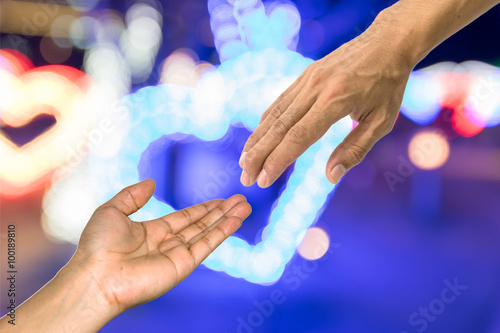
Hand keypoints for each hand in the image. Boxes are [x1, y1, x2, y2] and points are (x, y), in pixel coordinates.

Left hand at [1, 179, 250, 332]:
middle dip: (221, 212)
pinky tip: (236, 220)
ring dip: (227, 219)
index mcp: (151, 232)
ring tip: (245, 206)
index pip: (184, 218)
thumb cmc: (97, 246)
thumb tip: (152, 182)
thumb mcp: (112, 210)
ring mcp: (176, 255)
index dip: (203, 208)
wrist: (96, 275)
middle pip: (201, 224)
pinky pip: (206, 245)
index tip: (220, 200)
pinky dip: (223, 232)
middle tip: (241, 200)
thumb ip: (133, 195)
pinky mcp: (183, 266)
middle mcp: (167, 244)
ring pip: (208, 233)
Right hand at [239, 19, 413, 186]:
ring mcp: (307, 79)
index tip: (263, 181)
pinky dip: (265, 122)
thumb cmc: (389, 85)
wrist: (387, 41)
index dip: (278, 161)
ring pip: (274, 114)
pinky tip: (258, 137)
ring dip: (257, 140)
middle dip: (259, 155)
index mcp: (335, 100)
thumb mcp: (382, 121)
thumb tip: (330, 177)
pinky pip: (280, 102)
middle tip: (245, 179)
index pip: (298, 136)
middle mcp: (315, 88)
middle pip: (279, 127)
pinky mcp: (305, 75)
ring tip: (244, 162)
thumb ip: (355, 149)